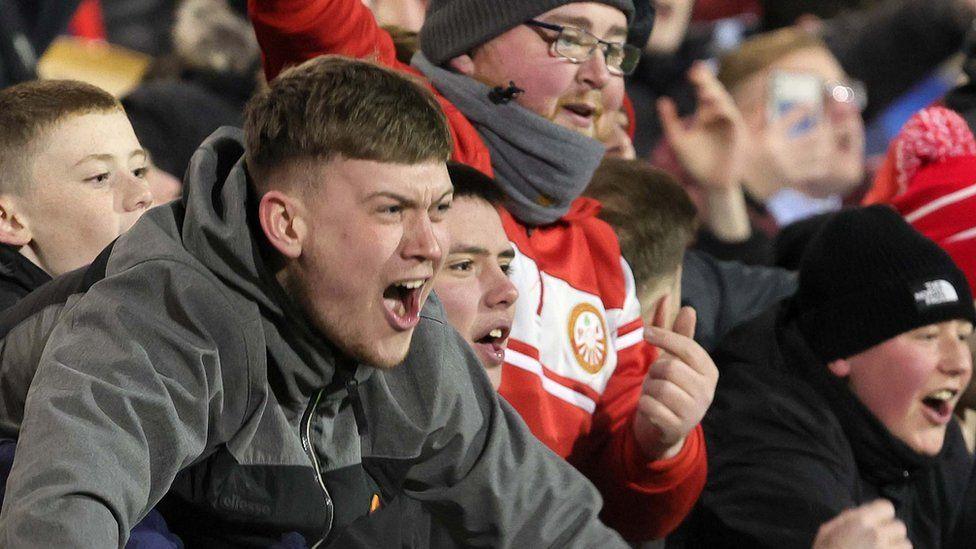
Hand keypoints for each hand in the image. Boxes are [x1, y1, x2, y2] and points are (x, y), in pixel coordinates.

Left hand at [634, 304, 718, 459]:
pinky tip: (650, 408)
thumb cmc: (670, 387)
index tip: (646, 332)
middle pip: (670, 367)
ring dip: (648, 389)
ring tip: (653, 394)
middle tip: (654, 378)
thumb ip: (679, 334)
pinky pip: (651, 407)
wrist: (664, 430)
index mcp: (709, 371)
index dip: (665, 337)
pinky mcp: (677, 428)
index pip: (688, 348)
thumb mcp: (674, 359)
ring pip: (660, 387)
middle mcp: (707, 391)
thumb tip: (688, 306)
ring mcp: (694, 412)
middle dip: (654, 371)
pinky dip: (644, 405)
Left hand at [658, 61, 746, 190]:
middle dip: (707, 81)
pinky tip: (714, 106)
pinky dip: (724, 111)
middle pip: (713, 92)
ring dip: (715, 95)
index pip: (702, 91)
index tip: (691, 70)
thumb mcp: (677, 140)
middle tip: (697, 71)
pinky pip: (732, 118)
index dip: (699, 79)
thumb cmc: (695, 162)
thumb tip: (662, 100)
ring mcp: (728, 123)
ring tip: (702, 89)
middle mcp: (717, 115)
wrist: (710, 183)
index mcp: (704, 114)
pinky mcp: (736, 132)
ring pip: (724, 102)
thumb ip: (670, 121)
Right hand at [747, 105, 831, 195]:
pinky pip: (816, 170)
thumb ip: (758, 114)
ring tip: (827, 139)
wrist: (739, 186)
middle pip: (814, 136)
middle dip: (824, 127)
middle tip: (826, 123)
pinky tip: (821, 157)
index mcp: (768, 138)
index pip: (792, 118)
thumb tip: (767, 94)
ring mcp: (788, 167)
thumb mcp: (745, 133)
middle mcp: (781, 152)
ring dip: (826, 144)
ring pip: (819, 153)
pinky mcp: (792, 180)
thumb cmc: (741, 155)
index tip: (810, 105)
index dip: (804, 109)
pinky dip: (822, 162)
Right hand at [813, 500, 911, 548]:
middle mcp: (879, 536)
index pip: (886, 507)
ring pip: (906, 545)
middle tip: (878, 541)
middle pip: (899, 527)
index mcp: (861, 522)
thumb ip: (844, 519)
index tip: (873, 523)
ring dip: (897, 548)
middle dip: (890, 533)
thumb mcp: (826, 532)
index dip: (881, 514)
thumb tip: (858, 512)